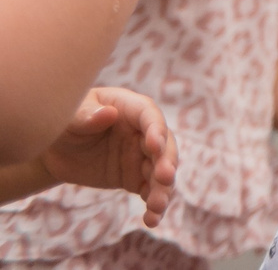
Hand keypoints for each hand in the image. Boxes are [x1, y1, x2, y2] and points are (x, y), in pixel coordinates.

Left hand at [40, 89, 176, 226]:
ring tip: (158, 207)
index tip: (154, 146)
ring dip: (163, 189)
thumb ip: (86, 116)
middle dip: (166, 162)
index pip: (150, 117)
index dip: (156, 130)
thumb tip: (109, 114)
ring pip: (161, 172)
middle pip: (164, 146)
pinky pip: (149, 191)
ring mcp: (142, 156)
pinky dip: (154, 206)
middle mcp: (144, 132)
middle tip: (165, 177)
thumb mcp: (70, 118)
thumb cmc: (66, 123)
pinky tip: (151, 220)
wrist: (58, 150)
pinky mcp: (135, 178)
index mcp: (131, 110)